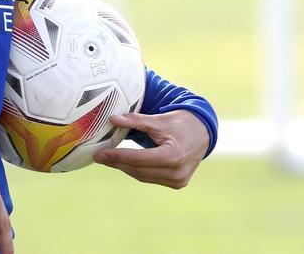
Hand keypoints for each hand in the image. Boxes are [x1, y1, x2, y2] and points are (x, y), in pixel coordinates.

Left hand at [92, 110, 209, 188]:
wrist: (203, 133)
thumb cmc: (180, 124)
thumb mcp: (158, 120)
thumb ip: (135, 120)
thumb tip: (112, 119)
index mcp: (172, 156)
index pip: (137, 159)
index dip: (116, 157)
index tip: (99, 154)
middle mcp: (176, 172)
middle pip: (138, 170)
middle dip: (117, 163)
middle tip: (100, 157)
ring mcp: (178, 180)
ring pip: (143, 176)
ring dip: (126, 168)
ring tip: (109, 159)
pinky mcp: (177, 183)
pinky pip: (151, 178)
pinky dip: (138, 171)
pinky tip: (126, 163)